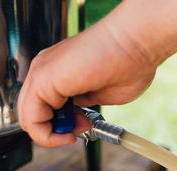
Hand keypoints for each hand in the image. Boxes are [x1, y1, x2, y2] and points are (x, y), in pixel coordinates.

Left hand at [18, 0, 176, 147]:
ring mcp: (46, 70)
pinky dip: (52, 130)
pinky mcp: (50, 75)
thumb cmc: (134, 59)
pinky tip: (80, 125)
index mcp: (60, 71)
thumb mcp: (111, 91)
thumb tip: (86, 116)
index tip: (83, 128)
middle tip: (86, 127)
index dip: (60, 126)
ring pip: (32, 116)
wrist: (144, 33)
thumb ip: (92, 103)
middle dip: (59, 130)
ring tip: (88, 123)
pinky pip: (36, 115)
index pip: (45, 107)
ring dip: (58, 132)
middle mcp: (46, 68)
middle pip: (36, 113)